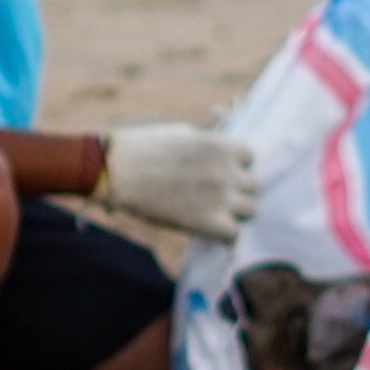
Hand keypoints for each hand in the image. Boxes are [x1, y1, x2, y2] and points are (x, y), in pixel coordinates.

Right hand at [95, 123, 260, 240]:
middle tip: (215, 194)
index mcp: (219, 146)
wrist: (117, 171)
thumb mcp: (181, 135)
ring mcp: (219, 197)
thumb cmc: (142, 149)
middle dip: (236, 189)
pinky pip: (234, 234)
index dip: (236, 166)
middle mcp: (225, 171)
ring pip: (249, 210)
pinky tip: (206, 229)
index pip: (250, 158)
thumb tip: (220, 157)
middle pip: (252, 185)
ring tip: (212, 213)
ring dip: (233, 212)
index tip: (221, 172)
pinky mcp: (207, 222)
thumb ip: (207, 146)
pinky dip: (223, 234)